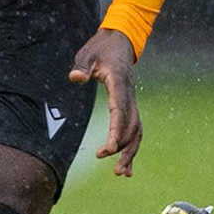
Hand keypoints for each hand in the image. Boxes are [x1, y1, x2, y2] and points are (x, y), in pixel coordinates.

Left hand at [68, 27, 140, 176]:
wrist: (120, 40)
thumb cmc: (100, 48)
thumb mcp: (87, 54)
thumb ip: (82, 66)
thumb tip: (75, 78)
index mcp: (119, 83)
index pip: (119, 112)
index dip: (116, 132)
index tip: (109, 150)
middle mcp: (129, 94)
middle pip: (132, 126)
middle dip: (125, 149)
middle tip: (113, 169)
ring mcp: (132, 99)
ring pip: (137, 130)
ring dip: (131, 151)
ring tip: (122, 172)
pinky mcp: (130, 104)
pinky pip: (135, 127)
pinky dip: (133, 145)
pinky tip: (128, 163)